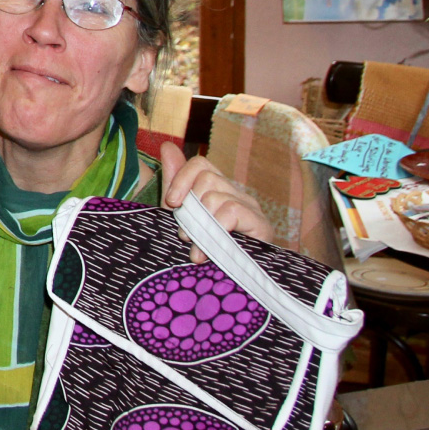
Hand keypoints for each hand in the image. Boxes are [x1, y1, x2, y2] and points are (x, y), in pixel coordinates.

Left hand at [159, 142, 273, 262]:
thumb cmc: (201, 246)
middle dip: (189, 207)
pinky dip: (214, 229)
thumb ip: (174, 181)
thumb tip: (167, 146)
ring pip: (216, 196)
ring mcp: (251, 207)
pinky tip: (207, 251)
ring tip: (195, 245)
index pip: (200, 164)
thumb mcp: (181, 213)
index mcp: (217, 188)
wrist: (226, 283)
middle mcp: (236, 193)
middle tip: (184, 232)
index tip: (171, 203)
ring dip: (199, 223)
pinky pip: (232, 211)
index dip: (181, 179)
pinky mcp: (261, 225)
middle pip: (207, 178)